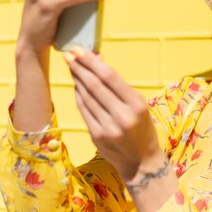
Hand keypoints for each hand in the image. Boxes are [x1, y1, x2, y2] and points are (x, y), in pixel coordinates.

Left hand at [64, 47, 164, 181]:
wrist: (141, 161)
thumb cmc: (142, 127)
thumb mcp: (137, 104)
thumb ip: (117, 84)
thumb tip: (98, 59)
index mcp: (136, 104)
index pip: (110, 77)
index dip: (92, 62)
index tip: (80, 50)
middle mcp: (122, 116)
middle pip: (95, 85)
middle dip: (80, 67)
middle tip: (69, 54)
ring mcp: (108, 127)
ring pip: (87, 97)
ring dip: (77, 79)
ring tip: (72, 66)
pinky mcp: (96, 136)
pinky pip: (83, 110)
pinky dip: (78, 96)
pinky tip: (76, 86)